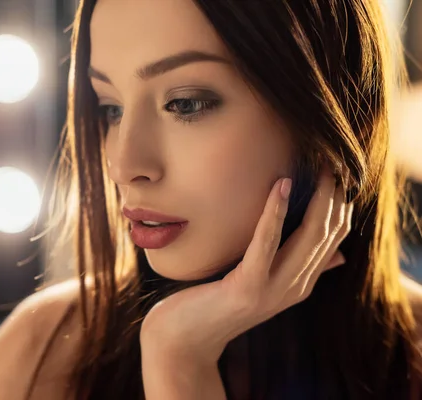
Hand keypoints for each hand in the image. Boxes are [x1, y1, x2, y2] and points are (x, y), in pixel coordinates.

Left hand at [139, 162, 352, 363]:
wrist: (183, 338)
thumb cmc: (215, 302)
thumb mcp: (260, 282)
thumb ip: (296, 268)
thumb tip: (339, 255)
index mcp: (300, 283)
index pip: (335, 238)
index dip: (341, 203)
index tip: (338, 170)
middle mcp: (294, 288)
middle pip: (327, 234)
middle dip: (335, 195)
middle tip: (333, 159)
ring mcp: (273, 290)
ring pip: (309, 238)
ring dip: (317, 199)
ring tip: (321, 168)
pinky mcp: (248, 287)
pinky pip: (266, 243)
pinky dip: (275, 212)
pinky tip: (279, 186)